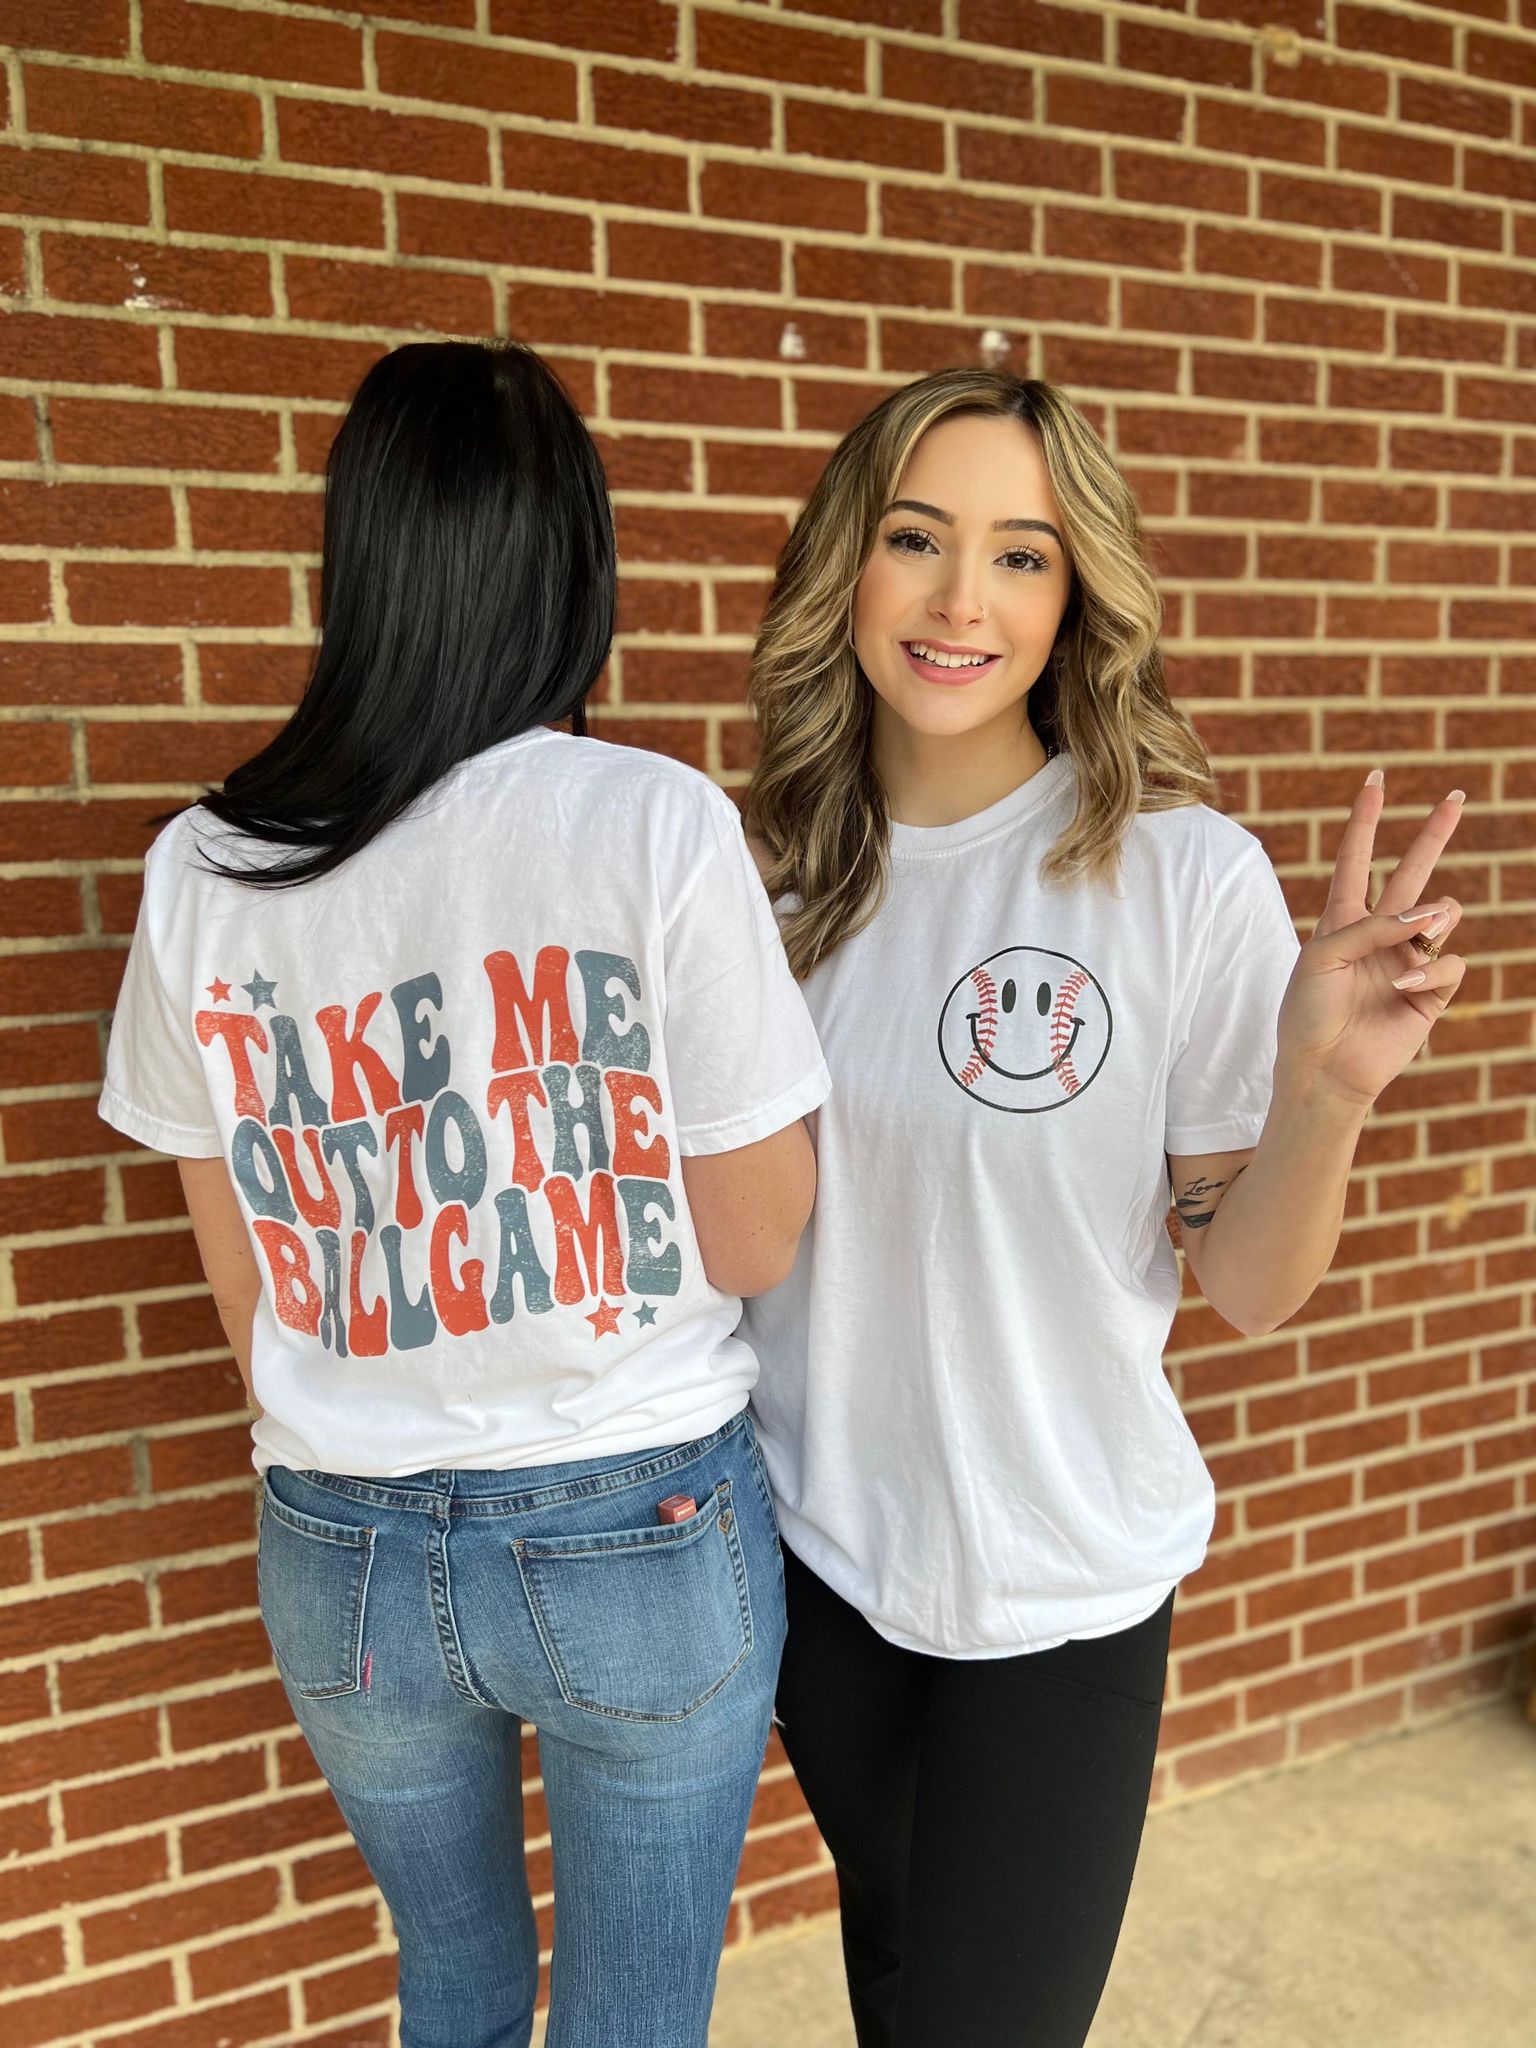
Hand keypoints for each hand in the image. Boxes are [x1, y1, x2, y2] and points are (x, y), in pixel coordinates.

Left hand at [1274, 771, 1466, 1111]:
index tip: (1375, 781)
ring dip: (1431, 920)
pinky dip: (1431, 966)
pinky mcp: (1432, 990)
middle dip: (1434, 834)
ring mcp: (1408, 959)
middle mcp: (1379, 934)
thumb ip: (1371, 927)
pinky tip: (1404, 983)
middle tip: (1456, 795)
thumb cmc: (1308, 1013)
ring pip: (1443, 913)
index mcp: (1342, 920)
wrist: (1323, 1067)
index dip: (1365, 821)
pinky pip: (1450, 960)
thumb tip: (1432, 912)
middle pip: (1412, 871)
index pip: (1356, 860)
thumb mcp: (1323, 957)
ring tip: (1410, 947)